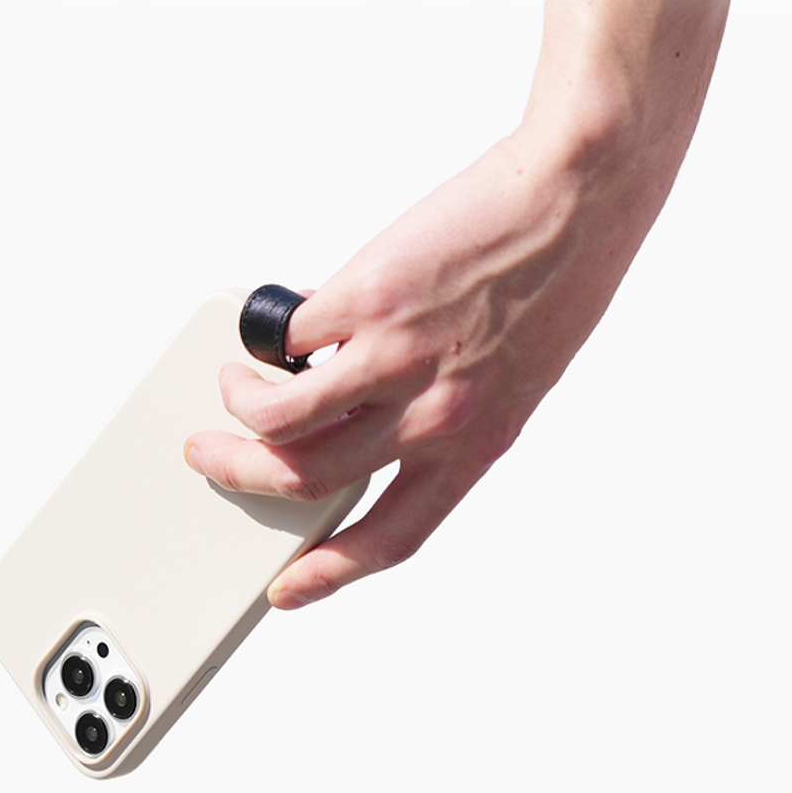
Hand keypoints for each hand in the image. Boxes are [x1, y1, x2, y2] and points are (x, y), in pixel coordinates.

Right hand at [184, 0, 726, 608]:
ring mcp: (397, 360)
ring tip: (236, 384)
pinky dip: (265, 339)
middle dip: (243, 476)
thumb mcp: (512, 380)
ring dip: (239, 407)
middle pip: (309, 480)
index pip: (393, 536)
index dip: (331, 572)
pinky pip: (288, 338)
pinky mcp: (368, 299)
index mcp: (476, 446)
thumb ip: (442, 413)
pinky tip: (273, 326)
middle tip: (212, 456)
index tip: (289, 589)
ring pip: (281, 419)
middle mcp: (435, 417)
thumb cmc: (557, 288)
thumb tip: (359, 409)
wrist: (579, 203)